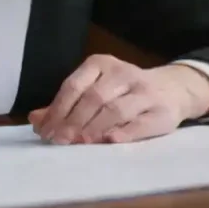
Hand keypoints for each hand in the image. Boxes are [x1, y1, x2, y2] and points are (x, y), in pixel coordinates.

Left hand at [27, 55, 208, 144]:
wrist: (173, 89)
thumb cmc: (124, 92)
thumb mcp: (96, 89)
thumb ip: (66, 105)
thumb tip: (35, 120)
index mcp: (101, 64)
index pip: (74, 85)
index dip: (58, 109)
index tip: (45, 132)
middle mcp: (123, 73)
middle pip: (93, 97)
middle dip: (73, 121)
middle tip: (59, 141)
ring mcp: (144, 91)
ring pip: (116, 109)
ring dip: (95, 127)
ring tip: (80, 143)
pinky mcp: (162, 111)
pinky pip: (141, 123)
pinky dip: (125, 133)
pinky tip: (110, 142)